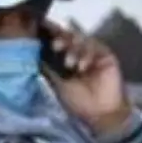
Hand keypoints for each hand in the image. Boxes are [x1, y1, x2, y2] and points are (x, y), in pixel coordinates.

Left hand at [42, 23, 132, 137]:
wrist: (98, 112)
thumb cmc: (77, 101)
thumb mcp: (57, 84)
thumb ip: (49, 69)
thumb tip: (35, 55)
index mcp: (66, 58)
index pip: (59, 42)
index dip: (52, 35)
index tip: (42, 29)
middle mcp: (80, 52)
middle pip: (71, 37)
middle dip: (62, 39)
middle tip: (56, 45)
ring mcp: (94, 53)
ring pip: (82, 40)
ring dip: (74, 49)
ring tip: (70, 63)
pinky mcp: (106, 56)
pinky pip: (96, 47)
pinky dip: (87, 55)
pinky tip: (83, 66)